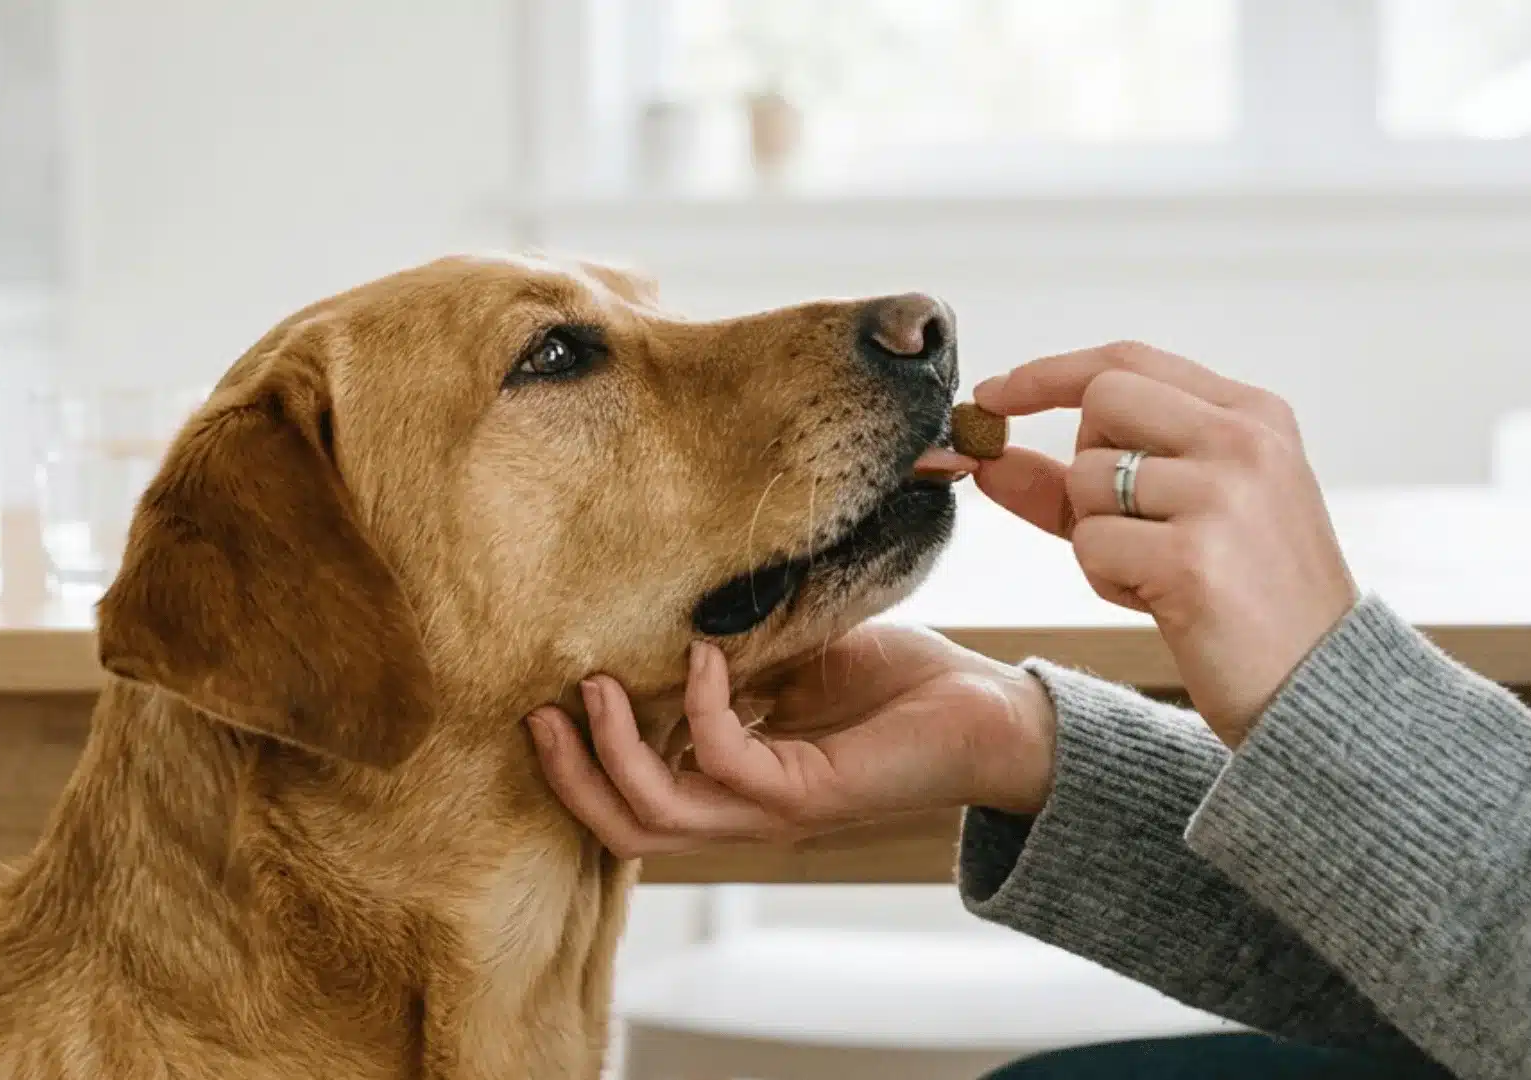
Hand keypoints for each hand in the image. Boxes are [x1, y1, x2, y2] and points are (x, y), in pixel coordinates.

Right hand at [525, 626, 1055, 858]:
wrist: (994, 714)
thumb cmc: (902, 685)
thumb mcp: (796, 655)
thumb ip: (734, 651)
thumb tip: (666, 609)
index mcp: (733, 779)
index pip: (631, 797)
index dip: (576, 762)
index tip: (543, 694)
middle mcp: (742, 807)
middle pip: (622, 828)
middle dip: (570, 775)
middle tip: (535, 710)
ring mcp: (772, 808)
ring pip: (657, 815)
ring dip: (614, 752)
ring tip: (596, 686)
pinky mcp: (808, 795)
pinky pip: (726, 762)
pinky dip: (701, 707)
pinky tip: (703, 655)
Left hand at [973, 341, 1356, 744]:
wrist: (1318, 685)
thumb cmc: (1244, 597)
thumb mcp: (1177, 515)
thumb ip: (1076, 482)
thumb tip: (985, 457)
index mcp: (1254, 415)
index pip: (1127, 361)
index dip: (1050, 373)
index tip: (994, 393)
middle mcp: (1245, 440)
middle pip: (1102, 401)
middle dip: (1086, 462)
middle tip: (1129, 521)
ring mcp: (1223, 495)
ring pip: (1088, 478)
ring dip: (1099, 535)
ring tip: (1161, 572)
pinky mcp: (1193, 558)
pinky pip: (1090, 544)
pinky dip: (1107, 578)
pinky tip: (1165, 602)